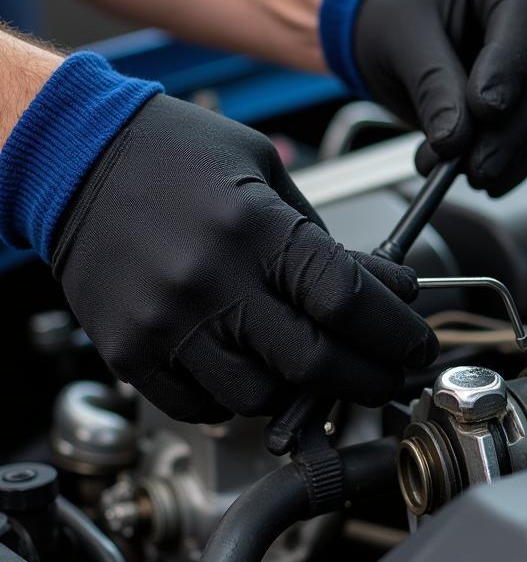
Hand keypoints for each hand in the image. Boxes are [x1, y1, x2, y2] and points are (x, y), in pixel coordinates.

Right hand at [52, 95, 438, 422]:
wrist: (74, 157)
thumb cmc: (175, 153)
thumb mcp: (265, 168)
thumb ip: (321, 238)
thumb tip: (382, 290)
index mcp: (255, 228)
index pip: (350, 302)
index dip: (398, 334)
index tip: (417, 344)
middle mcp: (211, 281)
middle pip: (317, 364)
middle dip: (370, 379)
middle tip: (390, 375)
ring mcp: (166, 323)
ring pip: (261, 399)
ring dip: (301, 393)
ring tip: (311, 366)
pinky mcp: (130, 352)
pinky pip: (202, 408)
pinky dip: (238, 401)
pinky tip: (249, 368)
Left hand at [354, 0, 526, 196]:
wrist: (394, 38)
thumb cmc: (397, 19)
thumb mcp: (402, 39)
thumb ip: (431, 84)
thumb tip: (454, 138)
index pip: (526, 15)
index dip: (510, 64)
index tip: (485, 108)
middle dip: (510, 127)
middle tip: (475, 164)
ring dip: (504, 153)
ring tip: (456, 174)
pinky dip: (509, 166)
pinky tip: (483, 183)